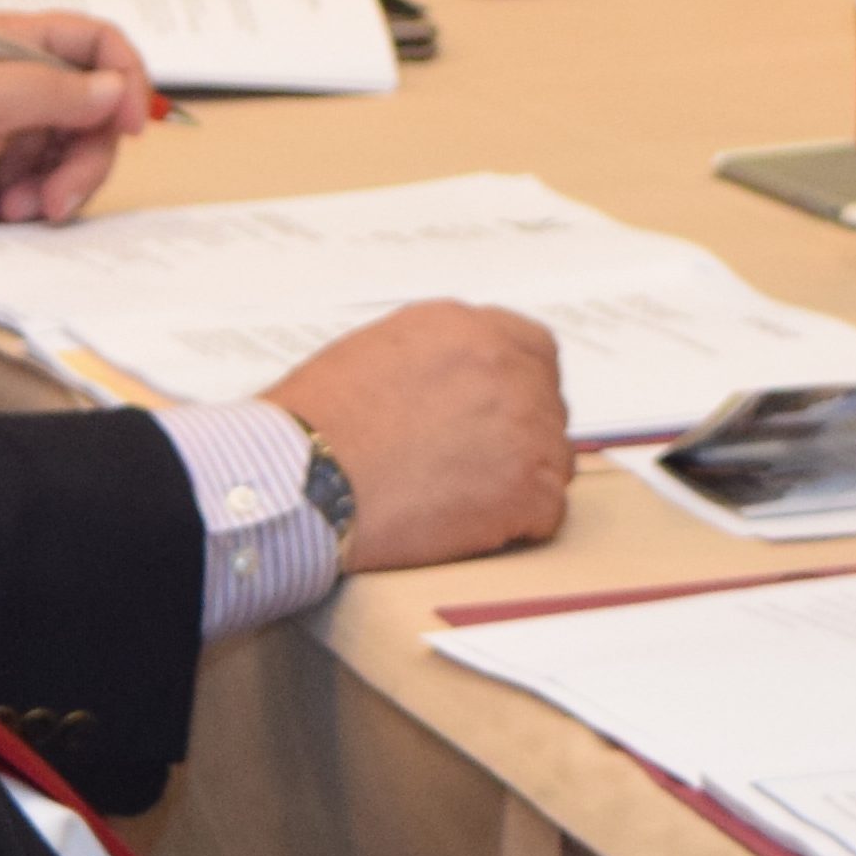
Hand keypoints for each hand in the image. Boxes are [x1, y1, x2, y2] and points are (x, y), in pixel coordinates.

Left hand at [0, 12, 150, 235]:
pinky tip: (6, 213)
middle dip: (89, 156)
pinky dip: (40, 205)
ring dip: (62, 187)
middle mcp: (21, 84)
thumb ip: (54, 92)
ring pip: (78, 156)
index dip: (126, 78)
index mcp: (15, 43)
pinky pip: (51, 189)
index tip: (131, 123)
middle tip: (60, 194)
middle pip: (98, 112)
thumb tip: (118, 90)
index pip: (96, 45)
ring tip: (20, 208)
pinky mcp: (3, 176)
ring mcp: (14, 132)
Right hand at [258, 304, 572, 570]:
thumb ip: (433, 360)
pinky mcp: (529, 487)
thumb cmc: (315, 425)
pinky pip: (546, 512)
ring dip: (519, 481)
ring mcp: (525, 426)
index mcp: (464, 329)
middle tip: (475, 469)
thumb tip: (450, 386)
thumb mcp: (375, 354)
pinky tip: (465, 527)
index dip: (517, 387)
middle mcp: (504, 367)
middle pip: (546, 404)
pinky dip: (515, 527)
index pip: (531, 349)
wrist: (303, 478)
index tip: (499, 415)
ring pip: (553, 459)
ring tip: (460, 502)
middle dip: (518, 435)